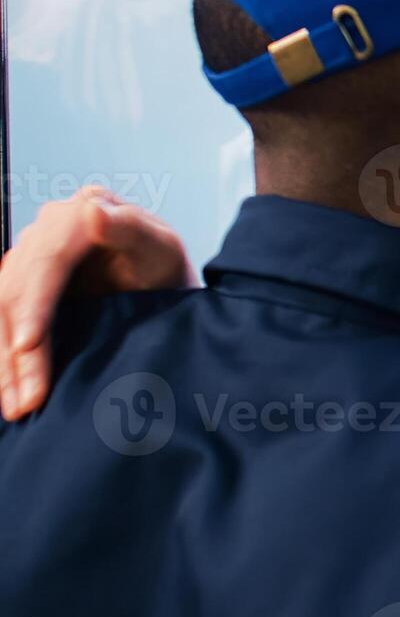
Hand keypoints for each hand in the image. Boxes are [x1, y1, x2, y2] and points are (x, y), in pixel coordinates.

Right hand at [0, 186, 194, 420]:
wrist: (166, 288)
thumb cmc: (167, 268)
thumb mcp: (163, 248)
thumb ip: (132, 228)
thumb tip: (92, 210)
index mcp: (80, 213)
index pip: (46, 260)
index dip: (34, 304)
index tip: (30, 346)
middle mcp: (46, 230)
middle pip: (17, 290)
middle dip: (18, 350)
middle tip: (28, 399)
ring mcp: (31, 258)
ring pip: (3, 311)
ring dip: (6, 363)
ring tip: (19, 406)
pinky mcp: (24, 286)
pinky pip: (5, 323)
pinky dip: (6, 361)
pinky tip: (11, 392)